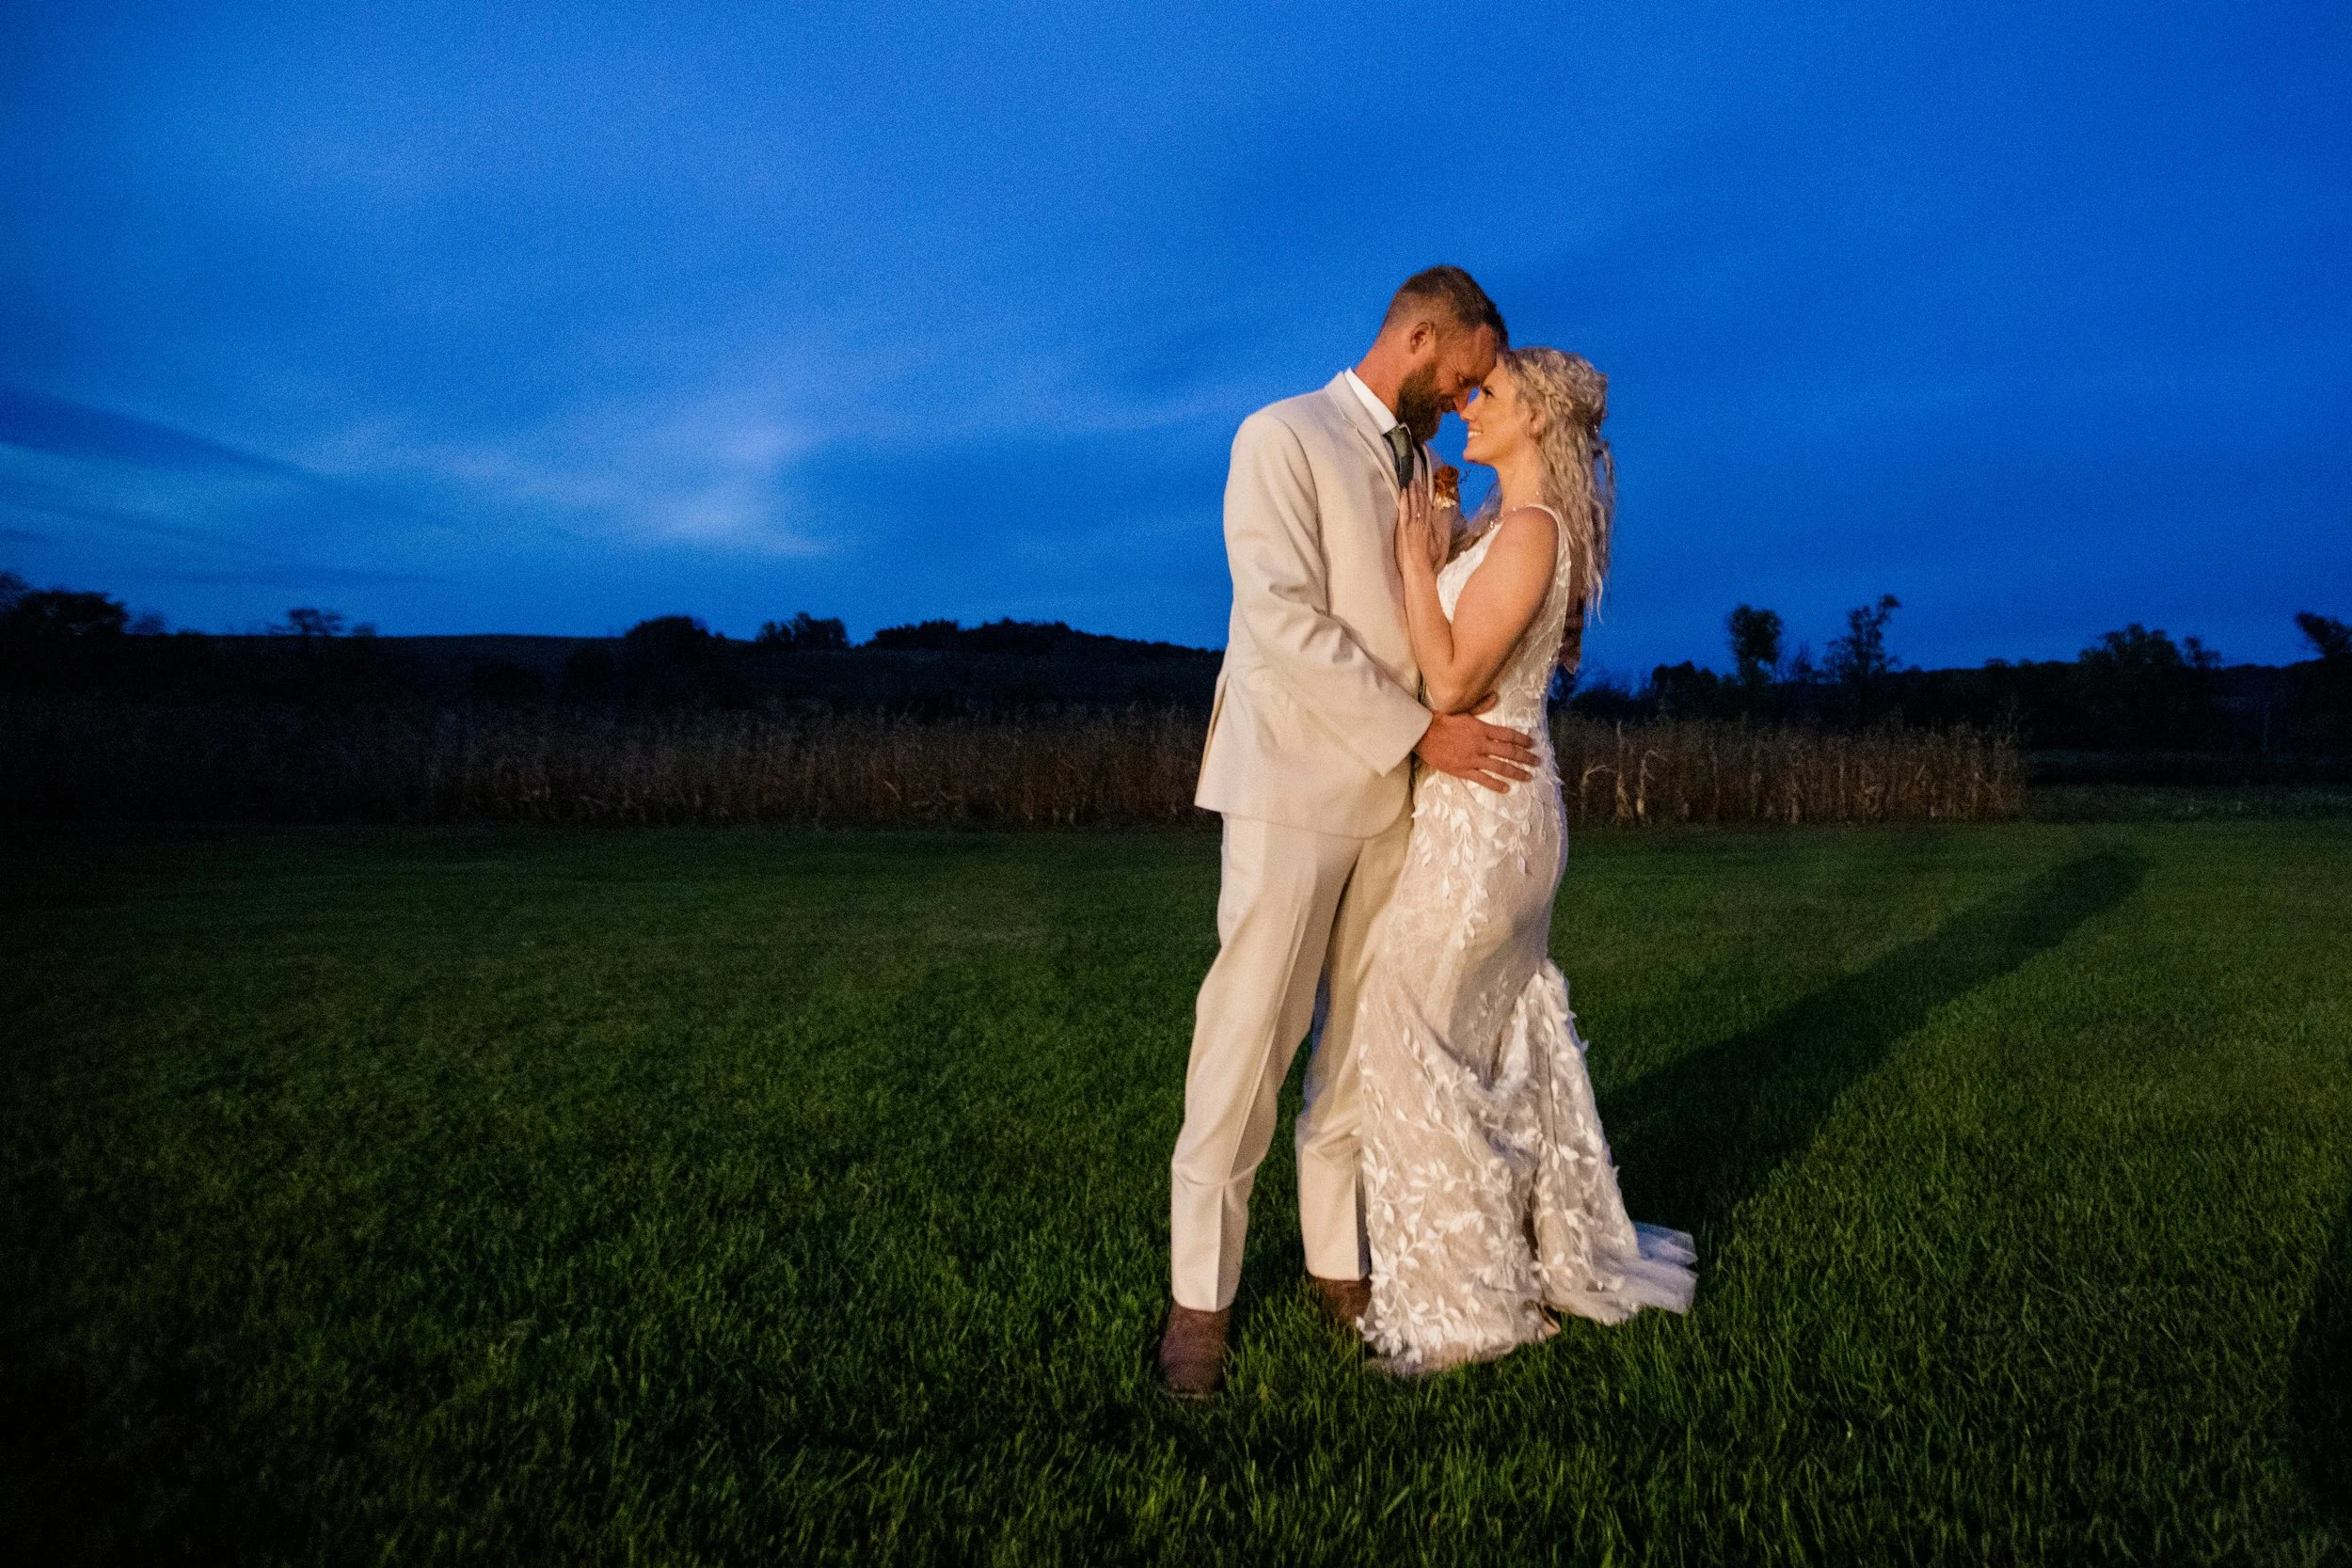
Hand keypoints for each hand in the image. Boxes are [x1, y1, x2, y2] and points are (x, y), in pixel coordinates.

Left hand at [1395, 470, 1445, 575]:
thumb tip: (1435, 531)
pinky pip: (1405, 511)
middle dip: (1419, 492)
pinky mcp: (1404, 529)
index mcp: (1429, 529)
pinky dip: (1405, 501)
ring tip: (1411, 483)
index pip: (1427, 510)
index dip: (1426, 499)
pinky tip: (1403, 493)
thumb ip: (1436, 538)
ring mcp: (1413, 525)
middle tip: (1417, 481)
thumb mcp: (1437, 549)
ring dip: (1413, 493)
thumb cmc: (1428, 563)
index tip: (1425, 490)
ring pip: (1414, 505)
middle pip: (1421, 504)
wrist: (1420, 568)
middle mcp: (1422, 524)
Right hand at [1414, 702, 1537, 790]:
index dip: (1522, 739)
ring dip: (1516, 772)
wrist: (1422, 735)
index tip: (1532, 743)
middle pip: (1509, 752)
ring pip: (1500, 767)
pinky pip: (1483, 779)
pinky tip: (1506, 788)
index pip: (1508, 734)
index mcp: (1481, 728)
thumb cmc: (1441, 721)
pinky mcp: (1463, 770)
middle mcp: (1481, 744)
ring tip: (1528, 776)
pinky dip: (1496, 784)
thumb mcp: (1462, 710)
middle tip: (1537, 761)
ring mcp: (1473, 759)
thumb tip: (1495, 697)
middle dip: (1525, 757)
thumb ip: (1480, 705)